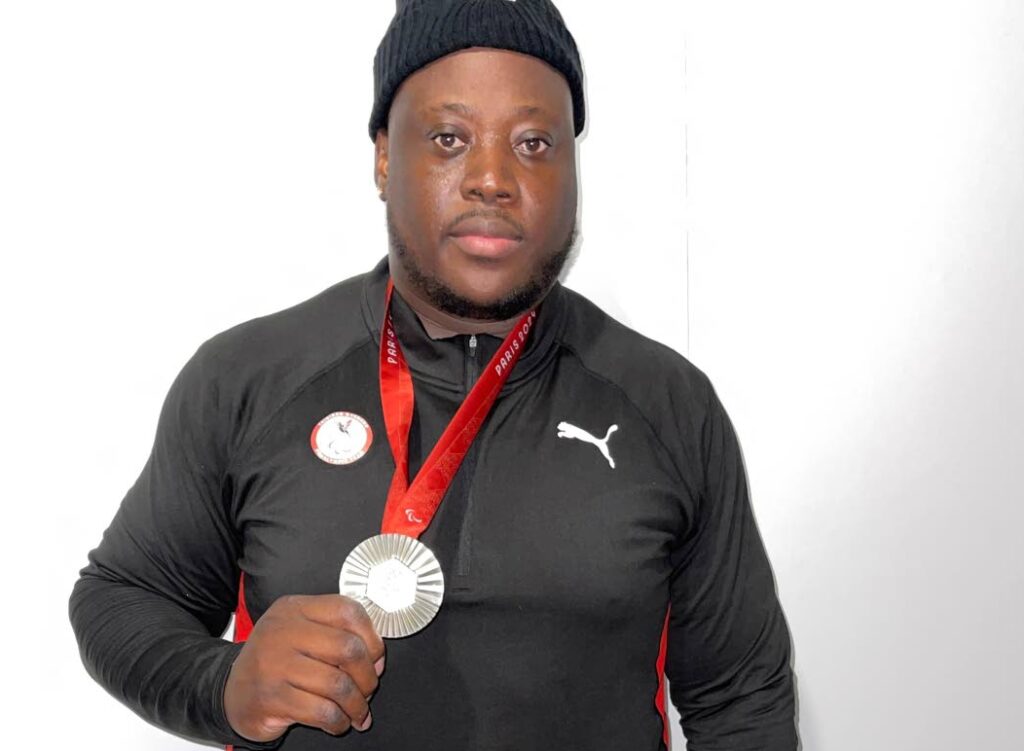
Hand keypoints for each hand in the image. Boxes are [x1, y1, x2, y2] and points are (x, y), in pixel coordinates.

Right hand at [224, 594, 384, 740]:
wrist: (231, 692)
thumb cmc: (276, 662)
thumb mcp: (300, 633)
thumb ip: (336, 635)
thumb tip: (377, 661)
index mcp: (295, 608)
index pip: (347, 610)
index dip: (371, 636)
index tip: (376, 656)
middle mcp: (283, 631)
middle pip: (347, 648)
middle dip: (368, 675)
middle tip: (368, 688)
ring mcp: (274, 664)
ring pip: (337, 684)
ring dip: (356, 704)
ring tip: (357, 710)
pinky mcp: (271, 697)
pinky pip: (321, 711)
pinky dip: (338, 721)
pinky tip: (338, 722)